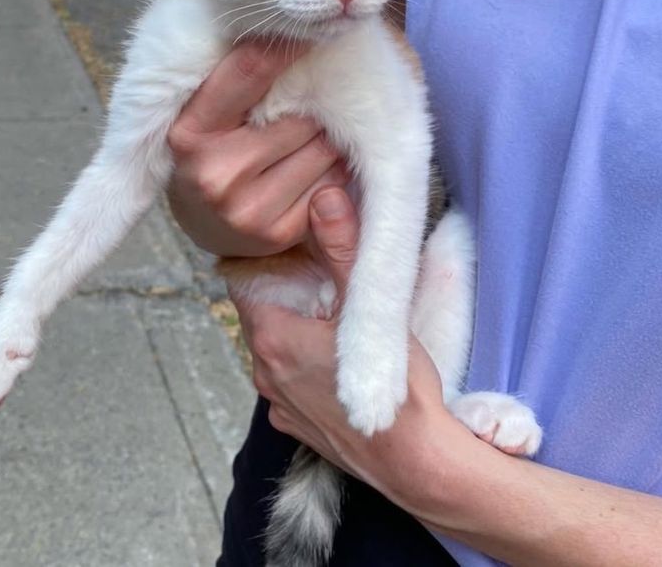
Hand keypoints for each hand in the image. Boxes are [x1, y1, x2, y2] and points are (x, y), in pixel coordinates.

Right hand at [166, 43, 348, 256]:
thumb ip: (235, 78)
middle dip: (307, 107)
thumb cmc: (210, 150)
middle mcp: (215, 174)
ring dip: (323, 137)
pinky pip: (332, 182)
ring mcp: (248, 209)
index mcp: (189, 133)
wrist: (204, 223)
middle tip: (298, 108)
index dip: (284, 47)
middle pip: (298, 115)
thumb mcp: (203, 113)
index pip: (249, 71)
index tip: (307, 35)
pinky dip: (331, 170)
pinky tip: (308, 169)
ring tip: (302, 140)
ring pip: (322, 147)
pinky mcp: (279, 232)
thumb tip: (290, 30)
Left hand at [233, 186, 469, 510]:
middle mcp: (265, 372)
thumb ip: (343, 248)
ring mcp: (280, 404)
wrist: (418, 464)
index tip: (291, 242)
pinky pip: (291, 381)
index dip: (265, 257)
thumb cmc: (396, 387)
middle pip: (261, 312)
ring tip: (331, 310)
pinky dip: (305, 364)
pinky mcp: (299, 427)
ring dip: (296, 326)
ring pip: (276, 346)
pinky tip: (337, 356)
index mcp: (272, 337)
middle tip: (319, 269)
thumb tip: (325, 197)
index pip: (243, 280)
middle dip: (285, 289)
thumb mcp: (369, 307)